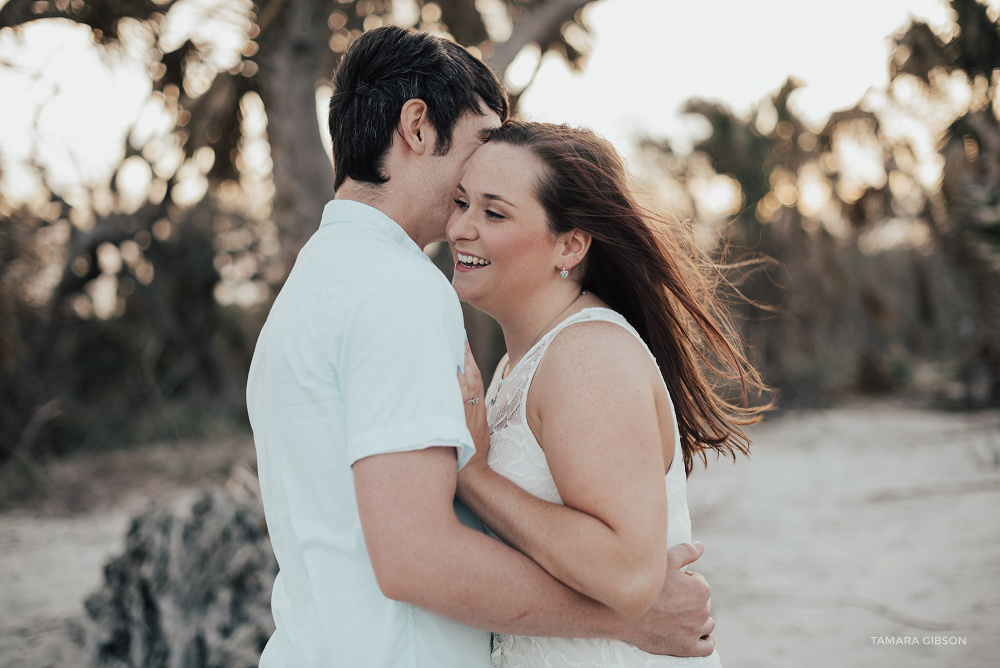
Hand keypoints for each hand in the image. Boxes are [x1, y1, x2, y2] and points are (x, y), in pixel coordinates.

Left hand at [457, 341, 488, 467]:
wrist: (474, 474)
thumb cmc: (471, 454)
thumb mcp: (473, 429)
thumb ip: (465, 412)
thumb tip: (454, 401)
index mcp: (478, 405)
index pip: (474, 375)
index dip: (468, 357)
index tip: (460, 339)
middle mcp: (475, 405)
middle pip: (471, 372)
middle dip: (464, 351)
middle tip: (456, 331)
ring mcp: (469, 411)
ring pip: (467, 380)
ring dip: (462, 360)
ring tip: (454, 341)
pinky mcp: (463, 419)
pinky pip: (460, 396)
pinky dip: (457, 380)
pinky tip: (452, 367)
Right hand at [625, 542, 714, 656]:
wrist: (621, 612)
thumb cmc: (643, 583)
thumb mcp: (664, 559)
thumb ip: (686, 551)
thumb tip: (700, 547)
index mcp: (701, 590)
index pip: (699, 582)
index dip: (684, 580)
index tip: (669, 583)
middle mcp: (702, 612)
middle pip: (702, 604)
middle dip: (690, 600)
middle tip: (669, 598)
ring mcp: (694, 632)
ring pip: (707, 624)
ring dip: (697, 619)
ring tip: (677, 615)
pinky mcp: (685, 648)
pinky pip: (706, 647)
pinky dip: (704, 640)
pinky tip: (695, 634)